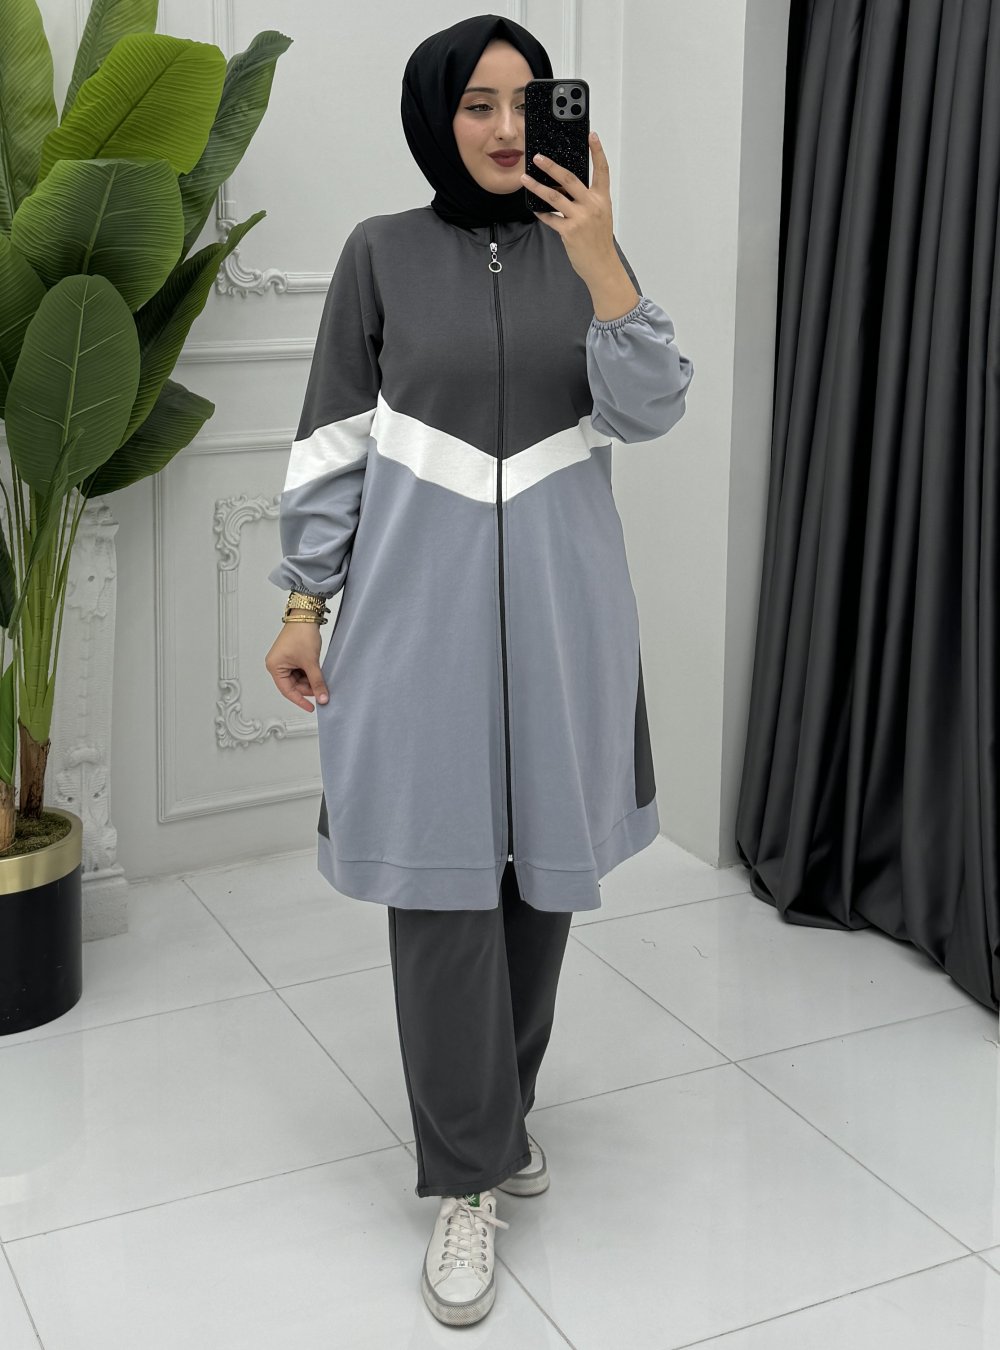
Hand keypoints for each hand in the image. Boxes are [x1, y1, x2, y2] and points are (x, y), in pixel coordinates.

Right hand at [265, 623, 329, 711]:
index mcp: (274, 666)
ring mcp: (284, 661)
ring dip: (310, 681)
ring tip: (321, 680)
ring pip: (298, 679)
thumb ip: (317, 682)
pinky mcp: (291, 657)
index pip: (287, 691)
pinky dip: (309, 674)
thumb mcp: (311, 662)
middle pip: (293, 685)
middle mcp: (276, 664)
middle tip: (322, 691)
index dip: (300, 700)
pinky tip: (318, 674)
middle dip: (308, 688)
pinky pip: (300, 671)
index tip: (311, 708)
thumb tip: (322, 698)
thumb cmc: (302, 634)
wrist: (306, 616)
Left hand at [522, 132, 639, 319]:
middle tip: (537, 157)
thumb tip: (565, 187)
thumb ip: (587, 200)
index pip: (602, 170)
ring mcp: (581, 218)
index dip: (597, 151)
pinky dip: (541, 212)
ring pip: (554, 196)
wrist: (602, 265)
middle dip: (551, 166)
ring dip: (537, 186)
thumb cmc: (599, 241)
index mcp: (602, 199)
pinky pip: (550, 217)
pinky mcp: (569, 231)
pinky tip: (533, 207)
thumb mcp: (600, 216)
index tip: (591, 135)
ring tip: (524, 179)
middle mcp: (592, 205)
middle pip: (570, 179)